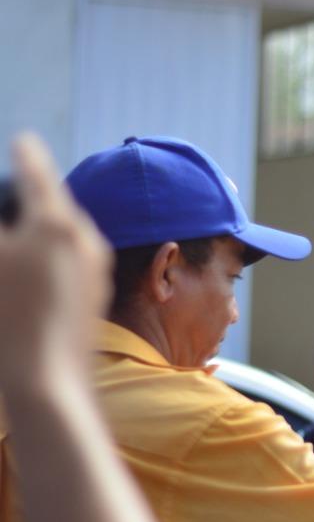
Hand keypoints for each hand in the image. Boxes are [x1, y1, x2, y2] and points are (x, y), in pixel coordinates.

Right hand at [0, 134, 111, 385]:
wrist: (48, 380)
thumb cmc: (8, 317)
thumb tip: (9, 226)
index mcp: (57, 224)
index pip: (37, 176)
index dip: (27, 157)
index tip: (23, 140)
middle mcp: (85, 242)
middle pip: (53, 208)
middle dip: (32, 200)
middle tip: (16, 192)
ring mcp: (95, 271)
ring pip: (64, 238)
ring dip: (41, 233)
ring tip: (18, 245)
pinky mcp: (96, 297)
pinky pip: (71, 264)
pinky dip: (49, 260)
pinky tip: (32, 274)